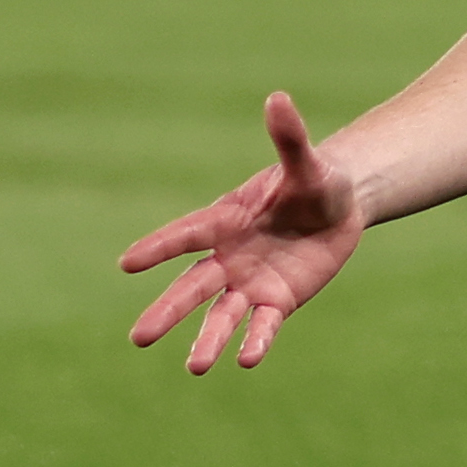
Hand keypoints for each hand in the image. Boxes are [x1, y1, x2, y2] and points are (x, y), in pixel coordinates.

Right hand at [118, 91, 363, 375]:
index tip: (127, 263)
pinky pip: (263, 325)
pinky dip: (256, 341)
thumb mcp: (307, 163)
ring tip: (195, 368)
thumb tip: (278, 97)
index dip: (159, 247)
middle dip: (168, 310)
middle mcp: (229, 256)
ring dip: (208, 340)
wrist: (339, 208)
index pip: (188, 234)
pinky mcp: (277, 301)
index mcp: (227, 219)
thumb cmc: (316, 181)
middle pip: (193, 287)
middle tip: (138, 338)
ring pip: (222, 315)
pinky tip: (248, 361)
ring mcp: (251, 282)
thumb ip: (289, 139)